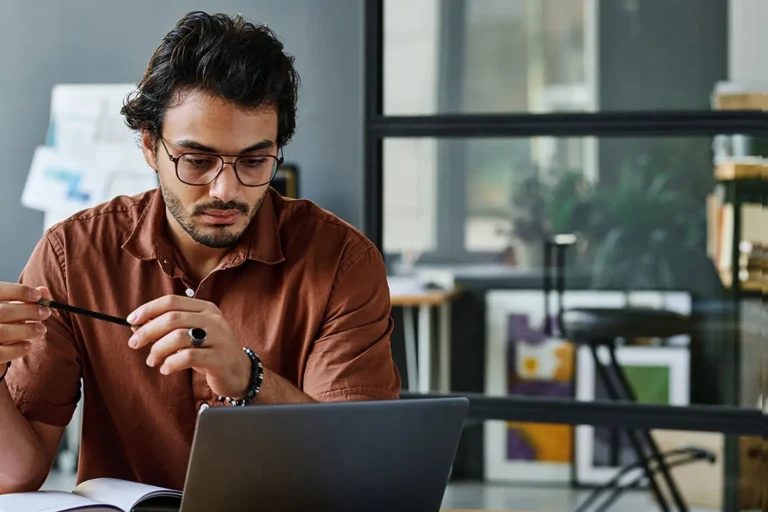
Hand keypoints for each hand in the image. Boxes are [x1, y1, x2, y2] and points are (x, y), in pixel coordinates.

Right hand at [0, 283, 50, 365]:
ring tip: (41, 330)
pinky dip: (17, 349)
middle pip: (2, 312)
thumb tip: (44, 291)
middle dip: (27, 311)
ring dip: (27, 330)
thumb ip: (27, 300)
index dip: (18, 291)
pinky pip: (1, 353)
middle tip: (45, 313)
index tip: (38, 295)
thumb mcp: (14, 309)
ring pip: (2, 332)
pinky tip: (27, 345)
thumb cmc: (6, 323)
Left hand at [126, 295, 250, 399]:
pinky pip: (187, 357)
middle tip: (134, 344)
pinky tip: (166, 369)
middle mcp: (213, 319)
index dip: (148, 309)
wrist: (240, 372)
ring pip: (178, 337)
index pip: (172, 301)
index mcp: (205, 308)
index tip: (131, 320)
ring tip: (152, 361)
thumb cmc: (210, 351)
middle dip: (148, 331)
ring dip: (157, 350)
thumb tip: (135, 325)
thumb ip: (167, 329)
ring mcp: (218, 338)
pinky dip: (171, 364)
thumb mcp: (191, 335)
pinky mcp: (219, 358)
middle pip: (172, 318)